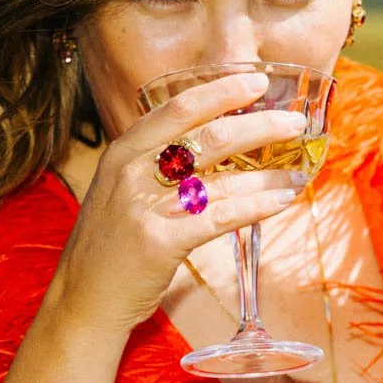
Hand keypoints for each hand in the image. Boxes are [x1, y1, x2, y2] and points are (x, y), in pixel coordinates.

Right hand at [54, 73, 309, 332]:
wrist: (82, 300)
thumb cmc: (111, 244)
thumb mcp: (122, 189)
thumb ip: (158, 163)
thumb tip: (220, 140)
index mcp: (123, 151)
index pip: (178, 108)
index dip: (221, 91)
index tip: (259, 82)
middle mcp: (132, 172)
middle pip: (209, 136)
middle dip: (260, 126)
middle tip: (295, 122)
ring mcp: (145, 206)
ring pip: (222, 178)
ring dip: (269, 174)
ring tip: (300, 173)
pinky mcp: (162, 241)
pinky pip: (221, 216)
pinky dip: (257, 206)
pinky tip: (282, 201)